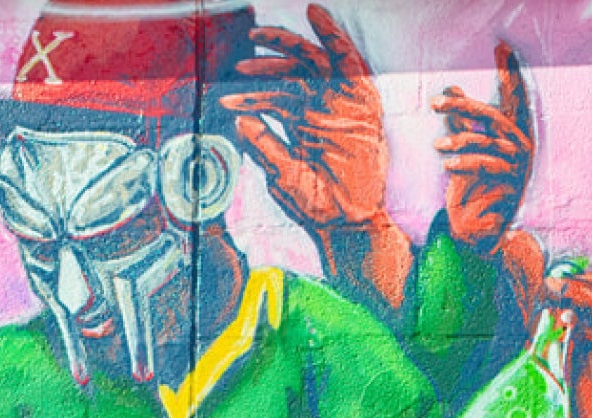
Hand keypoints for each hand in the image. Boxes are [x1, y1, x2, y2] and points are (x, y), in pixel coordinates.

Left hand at [221, 5, 390, 233]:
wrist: (345, 223)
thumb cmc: (314, 205)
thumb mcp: (279, 172)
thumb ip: (261, 144)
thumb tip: (240, 119)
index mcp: (303, 124)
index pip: (278, 93)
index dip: (254, 89)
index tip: (230, 91)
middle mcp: (321, 110)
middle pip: (294, 71)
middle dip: (266, 60)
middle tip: (241, 62)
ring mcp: (341, 104)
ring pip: (314, 60)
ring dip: (287, 44)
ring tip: (258, 34)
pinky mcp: (361, 102)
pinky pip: (350, 61)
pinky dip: (334, 36)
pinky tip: (317, 15)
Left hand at [433, 43, 534, 251]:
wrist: (475, 231)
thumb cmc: (471, 187)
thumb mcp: (462, 150)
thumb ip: (458, 121)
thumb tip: (448, 89)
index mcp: (512, 134)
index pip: (512, 97)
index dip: (509, 72)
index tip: (501, 46)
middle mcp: (521, 147)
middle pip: (494, 116)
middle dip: (464, 106)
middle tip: (434, 101)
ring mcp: (519, 166)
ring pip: (488, 142)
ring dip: (458, 141)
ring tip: (437, 147)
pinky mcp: (512, 185)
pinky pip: (487, 166)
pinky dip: (465, 163)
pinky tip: (447, 165)